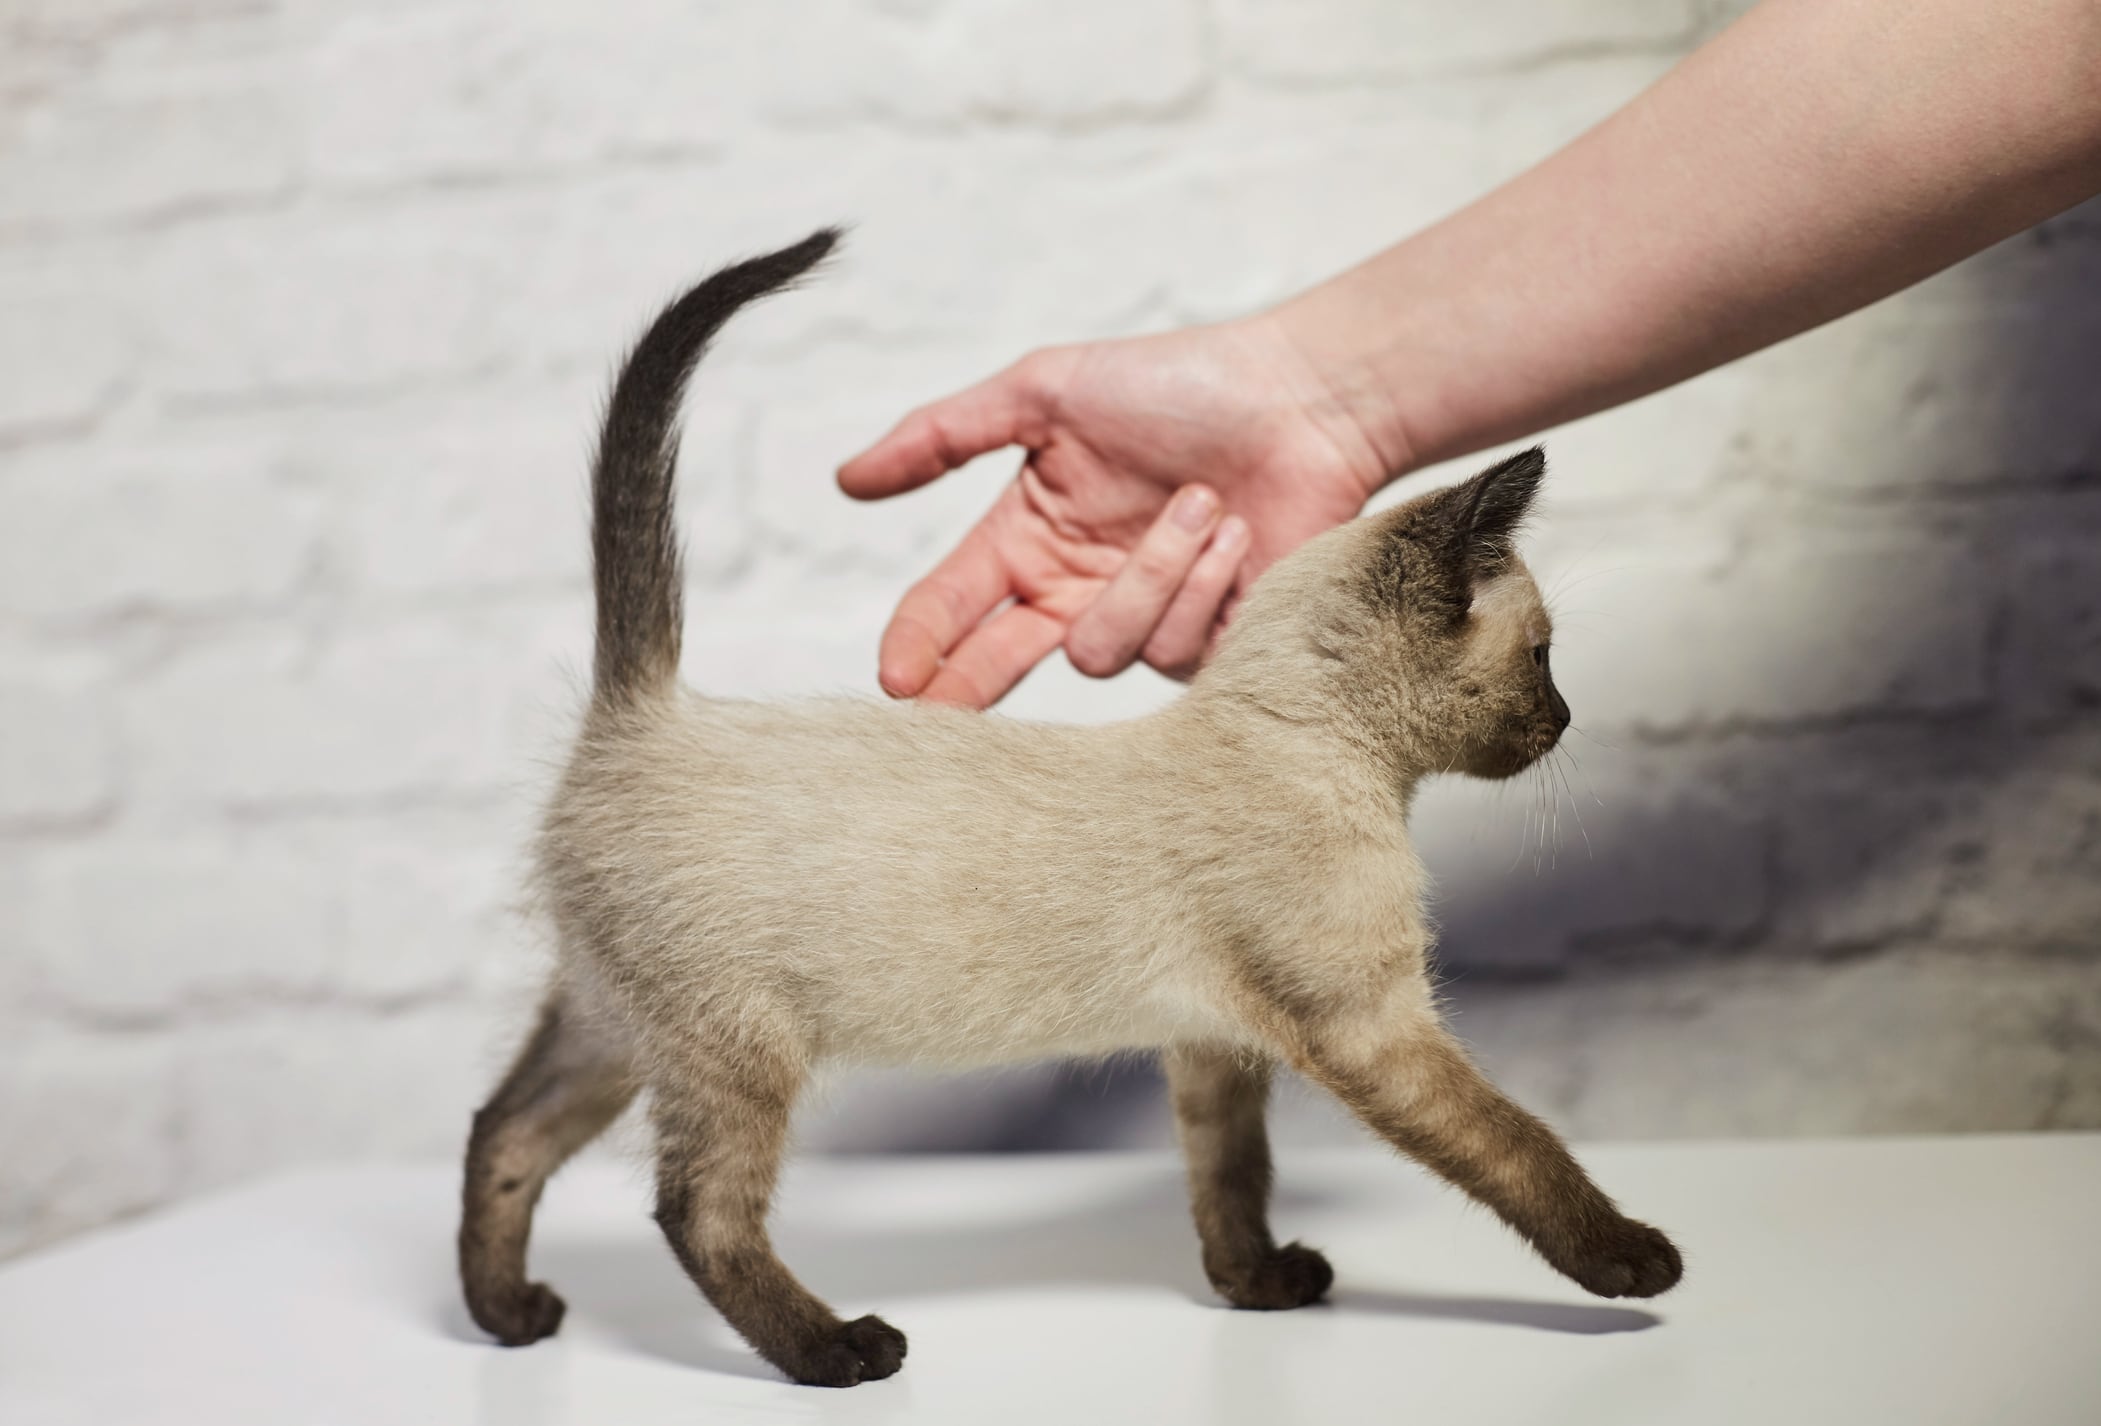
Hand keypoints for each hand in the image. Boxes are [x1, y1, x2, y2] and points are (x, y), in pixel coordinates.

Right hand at [837, 316, 1392, 707]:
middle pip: (997, 667)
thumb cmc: (1179, 385)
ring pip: (1101, 651)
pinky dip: (1205, 581)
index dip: (919, 640)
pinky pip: (1174, 649)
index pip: (953, 602)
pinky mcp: (1205, 649)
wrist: (1302, 402)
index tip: (895, 673)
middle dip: (962, 689)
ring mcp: (1140, 624)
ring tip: (1202, 502)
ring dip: (1152, 573)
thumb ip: (944, 435)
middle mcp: (1075, 592)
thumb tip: (846, 481)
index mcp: (1029, 538)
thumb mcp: (1046, 390)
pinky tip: (1237, 534)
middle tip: (931, 706)